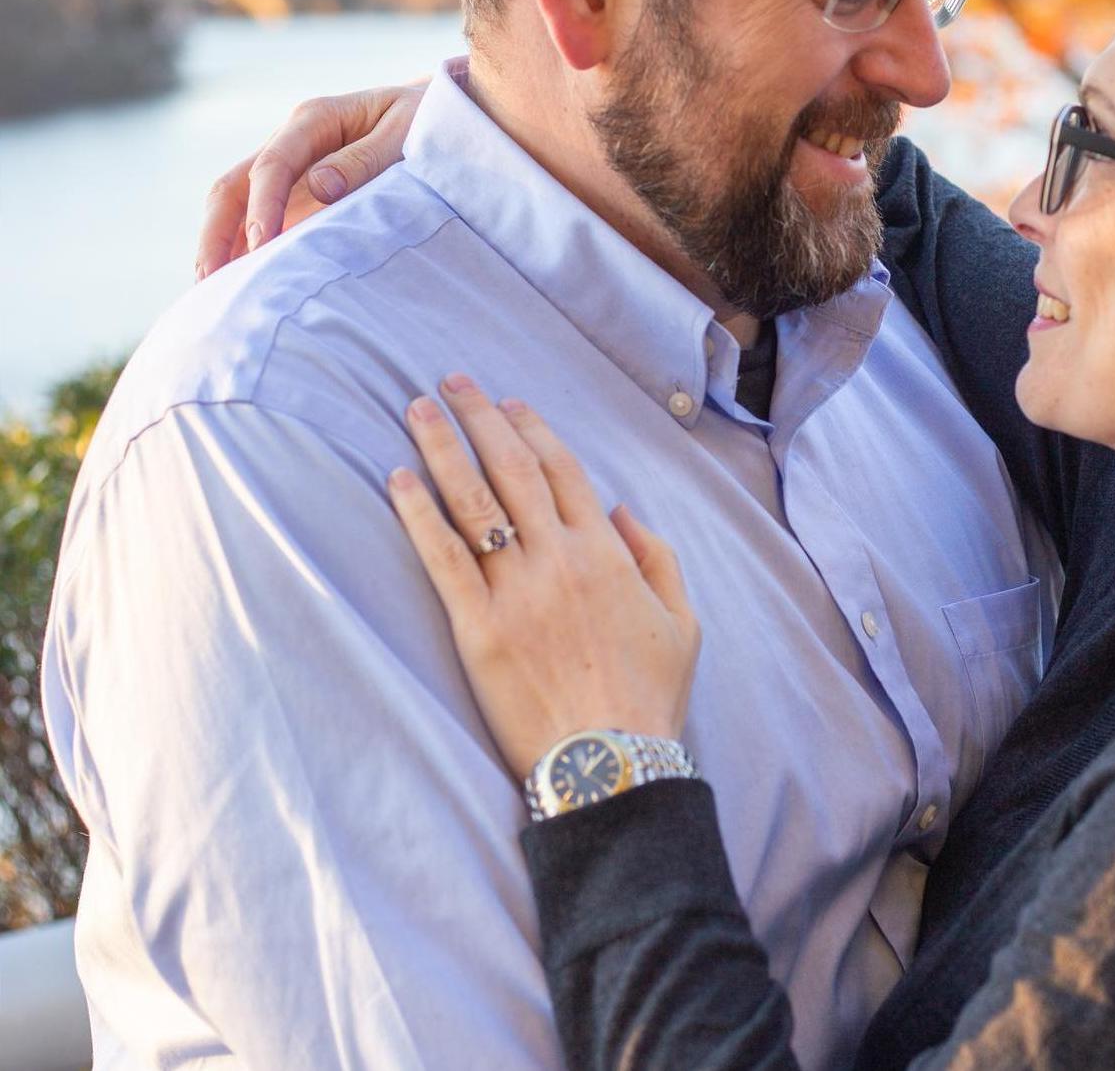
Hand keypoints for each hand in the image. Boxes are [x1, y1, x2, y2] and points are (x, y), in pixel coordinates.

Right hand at [195, 79, 428, 278]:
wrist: (433, 113)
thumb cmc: (423, 121)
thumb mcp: (404, 133)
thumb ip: (365, 160)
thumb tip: (321, 188)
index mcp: (315, 119)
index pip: (273, 165)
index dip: (263, 206)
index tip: (261, 245)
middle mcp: (290, 140)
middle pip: (233, 184)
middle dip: (216, 232)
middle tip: (210, 280)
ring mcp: (289, 166)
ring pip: (235, 203)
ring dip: (219, 244)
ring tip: (210, 291)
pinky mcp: (295, 189)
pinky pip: (257, 216)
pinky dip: (241, 247)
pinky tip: (235, 281)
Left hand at [387, 375, 701, 781]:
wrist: (610, 766)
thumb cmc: (649, 698)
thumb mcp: (682, 621)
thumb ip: (656, 557)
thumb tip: (623, 510)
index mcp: (607, 552)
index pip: (563, 471)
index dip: (533, 430)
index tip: (508, 402)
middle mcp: (560, 558)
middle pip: (512, 469)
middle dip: (480, 419)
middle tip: (451, 381)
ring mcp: (516, 591)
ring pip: (474, 501)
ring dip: (444, 448)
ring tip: (417, 409)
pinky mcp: (477, 629)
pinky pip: (443, 558)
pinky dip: (419, 514)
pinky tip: (399, 479)